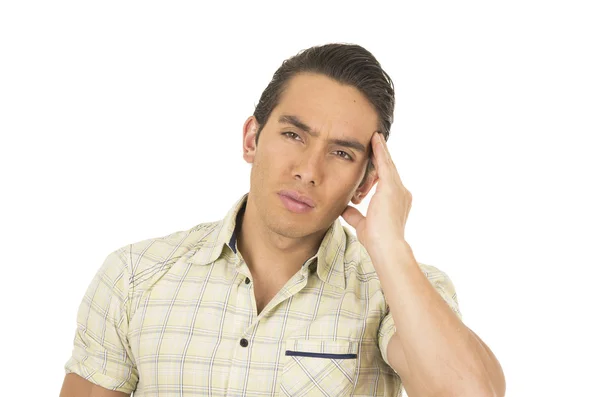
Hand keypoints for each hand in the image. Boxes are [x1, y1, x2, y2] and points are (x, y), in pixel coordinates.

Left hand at [342, 132, 411, 260]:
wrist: (386, 246)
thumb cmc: (377, 240)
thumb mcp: (363, 224)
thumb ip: (355, 215)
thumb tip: (345, 208)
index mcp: (397, 202)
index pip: (386, 181)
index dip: (380, 171)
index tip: (375, 163)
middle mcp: (401, 193)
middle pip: (388, 170)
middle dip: (382, 156)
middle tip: (376, 141)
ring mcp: (398, 189)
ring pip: (387, 164)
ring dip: (381, 150)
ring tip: (375, 137)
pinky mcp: (391, 186)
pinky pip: (385, 164)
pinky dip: (380, 151)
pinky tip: (375, 140)